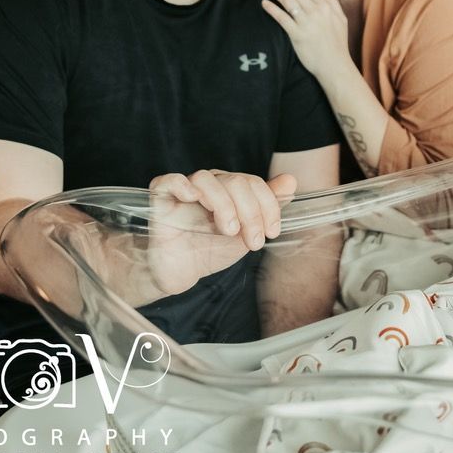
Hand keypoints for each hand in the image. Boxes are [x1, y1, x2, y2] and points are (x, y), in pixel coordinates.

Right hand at [144, 170, 296, 296]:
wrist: (180, 274)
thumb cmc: (211, 250)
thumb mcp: (246, 232)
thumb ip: (267, 207)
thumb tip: (291, 180)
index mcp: (230, 189)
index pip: (254, 183)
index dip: (268, 206)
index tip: (271, 233)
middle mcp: (209, 185)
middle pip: (235, 181)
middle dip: (251, 212)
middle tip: (252, 241)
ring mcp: (184, 191)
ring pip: (206, 179)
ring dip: (224, 204)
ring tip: (228, 231)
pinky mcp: (161, 200)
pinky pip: (169, 181)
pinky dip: (182, 185)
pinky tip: (193, 198)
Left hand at [260, 0, 351, 80]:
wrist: (335, 66)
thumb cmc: (338, 44)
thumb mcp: (340, 19)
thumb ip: (332, 2)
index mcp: (326, 6)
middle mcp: (316, 11)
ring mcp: (307, 22)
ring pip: (287, 0)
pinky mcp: (298, 35)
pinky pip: (282, 18)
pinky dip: (272, 9)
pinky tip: (264, 3)